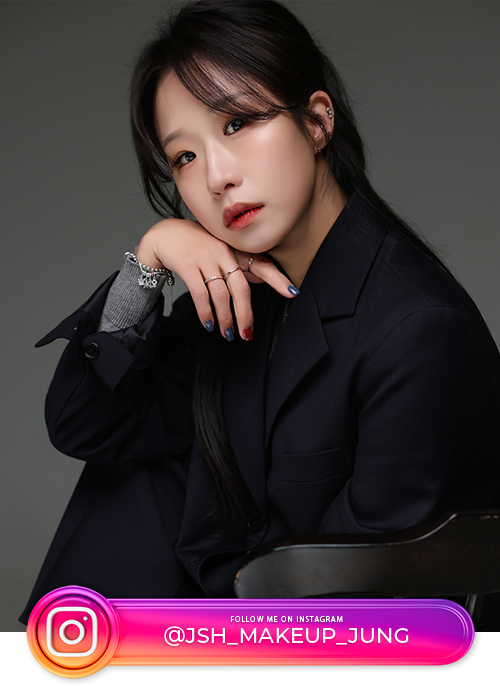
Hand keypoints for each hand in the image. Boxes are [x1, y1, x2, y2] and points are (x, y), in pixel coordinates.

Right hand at [136, 218, 298, 339]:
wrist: (164, 235)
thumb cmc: (197, 245)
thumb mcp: (222, 250)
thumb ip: (241, 265)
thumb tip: (264, 279)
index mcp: (235, 250)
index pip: (261, 264)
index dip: (277, 279)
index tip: (292, 292)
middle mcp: (223, 252)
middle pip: (241, 288)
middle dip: (245, 314)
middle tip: (247, 333)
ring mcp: (205, 258)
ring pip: (221, 295)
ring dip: (226, 319)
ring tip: (228, 334)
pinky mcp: (188, 265)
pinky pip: (201, 295)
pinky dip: (206, 313)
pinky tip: (210, 324)